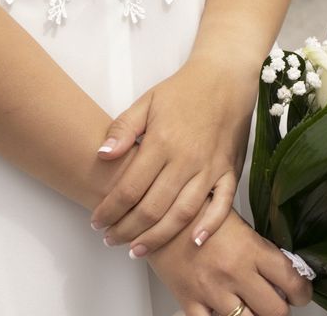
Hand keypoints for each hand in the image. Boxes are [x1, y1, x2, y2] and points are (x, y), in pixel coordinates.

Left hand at [90, 55, 257, 255]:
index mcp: (162, 142)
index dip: (109, 210)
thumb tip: (101, 156)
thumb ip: (123, 129)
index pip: (129, 189)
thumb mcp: (147, 101)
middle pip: (152, 209)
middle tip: (111, 240)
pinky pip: (222, 204)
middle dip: (127, 230)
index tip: (96, 222)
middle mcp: (186, 160)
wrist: (226, 78)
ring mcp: (211, 167)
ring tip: (138, 249)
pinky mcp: (230, 170)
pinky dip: (210, 225)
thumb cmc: (184, 89)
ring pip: (183, 214)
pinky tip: (195, 242)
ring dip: (158, 237)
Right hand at [148, 206, 312, 315]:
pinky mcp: (190, 301)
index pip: (291, 280)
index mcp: (250, 249)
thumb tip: (280, 267)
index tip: (302, 293)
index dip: (303, 292)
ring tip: (254, 309)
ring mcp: (213, 291)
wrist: (159, 214)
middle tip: (280, 303)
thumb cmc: (198, 211)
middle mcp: (235, 273)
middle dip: (281, 310)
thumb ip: (259, 247)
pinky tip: (226, 314)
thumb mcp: (238, 222)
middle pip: (275, 311)